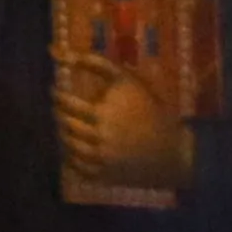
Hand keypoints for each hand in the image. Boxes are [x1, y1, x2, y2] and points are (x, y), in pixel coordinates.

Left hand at [51, 61, 186, 199]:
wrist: (175, 152)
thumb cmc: (152, 112)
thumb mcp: (130, 82)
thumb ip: (99, 65)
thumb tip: (69, 56)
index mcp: (102, 114)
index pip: (66, 103)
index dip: (58, 95)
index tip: (56, 91)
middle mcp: (97, 137)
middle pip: (65, 124)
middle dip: (60, 114)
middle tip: (61, 108)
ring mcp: (100, 158)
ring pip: (68, 146)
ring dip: (64, 134)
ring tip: (67, 127)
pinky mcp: (104, 175)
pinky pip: (77, 167)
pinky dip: (71, 157)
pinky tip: (75, 149)